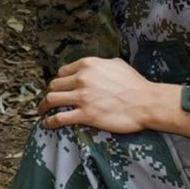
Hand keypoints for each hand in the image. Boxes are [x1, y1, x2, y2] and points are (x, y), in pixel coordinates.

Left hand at [40, 56, 177, 134]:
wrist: (147, 103)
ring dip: (44, 106)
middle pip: (54, 85)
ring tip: (42, 111)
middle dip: (50, 93)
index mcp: (88, 65)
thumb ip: (101, 64)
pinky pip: (59, 118)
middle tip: (49, 101)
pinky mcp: (86, 115)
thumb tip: (95, 66)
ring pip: (51, 99)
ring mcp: (83, 97)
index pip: (63, 72)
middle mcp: (82, 78)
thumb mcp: (117, 64)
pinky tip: (47, 124)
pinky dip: (50, 122)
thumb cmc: (135, 85)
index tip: (59, 89)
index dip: (59, 81)